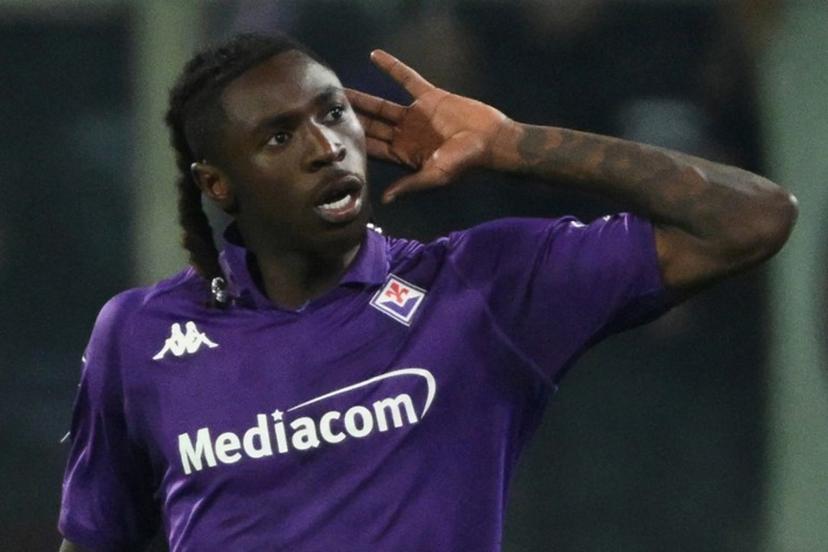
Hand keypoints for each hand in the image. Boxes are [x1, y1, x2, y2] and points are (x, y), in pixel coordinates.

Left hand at [347, 50, 509, 202]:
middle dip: (351, 119)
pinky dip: (392, 68)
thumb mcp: (435, 176)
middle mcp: (406, 135)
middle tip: (326, 111)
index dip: (353, 142)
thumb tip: (383, 200)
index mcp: (404, 155)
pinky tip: (374, 56)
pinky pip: (407, 79)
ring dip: (363, 97)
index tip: (331, 137)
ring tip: (341, 89)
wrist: (491, 140)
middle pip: (372, 126)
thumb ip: (409, 184)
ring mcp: (416, 116)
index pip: (372, 148)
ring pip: (383, 105)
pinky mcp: (429, 97)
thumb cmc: (465, 163)